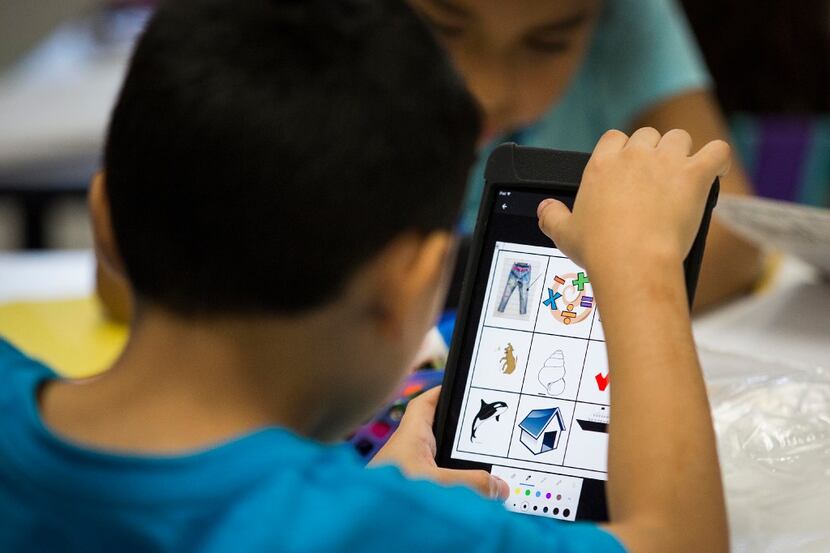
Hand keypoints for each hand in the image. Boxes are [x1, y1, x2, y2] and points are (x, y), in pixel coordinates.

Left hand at [369, 387, 508, 500]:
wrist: (364, 521)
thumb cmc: (388, 496)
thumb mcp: (436, 484)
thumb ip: (470, 483)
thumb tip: (499, 485)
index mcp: (409, 438)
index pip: (423, 405)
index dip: (441, 393)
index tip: (459, 388)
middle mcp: (406, 452)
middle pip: (433, 432)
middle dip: (456, 431)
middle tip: (481, 428)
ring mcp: (406, 472)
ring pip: (434, 458)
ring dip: (453, 460)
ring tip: (480, 463)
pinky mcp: (407, 490)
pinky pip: (432, 479)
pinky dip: (448, 482)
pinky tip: (463, 492)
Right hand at [537, 128, 730, 274]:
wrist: (632, 262)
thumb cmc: (599, 250)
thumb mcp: (564, 234)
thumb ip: (552, 216)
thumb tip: (544, 209)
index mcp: (602, 164)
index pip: (614, 138)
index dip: (623, 151)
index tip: (626, 170)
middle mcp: (634, 155)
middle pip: (648, 135)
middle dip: (653, 152)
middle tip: (655, 179)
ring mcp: (666, 161)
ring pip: (679, 138)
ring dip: (682, 153)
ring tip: (682, 176)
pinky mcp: (695, 174)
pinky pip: (717, 150)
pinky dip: (717, 158)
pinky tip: (714, 170)